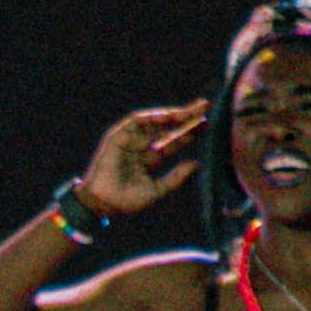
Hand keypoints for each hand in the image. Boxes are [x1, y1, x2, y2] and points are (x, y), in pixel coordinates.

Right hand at [76, 100, 206, 220]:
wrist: (103, 204)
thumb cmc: (126, 201)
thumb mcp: (157, 189)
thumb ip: (175, 177)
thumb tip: (195, 163)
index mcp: (151, 158)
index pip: (173, 141)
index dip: (190, 132)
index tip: (206, 124)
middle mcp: (142, 146)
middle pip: (167, 128)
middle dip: (185, 117)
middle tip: (205, 106)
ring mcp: (130, 140)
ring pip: (154, 122)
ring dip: (172, 114)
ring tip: (190, 110)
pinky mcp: (118, 136)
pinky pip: (136, 122)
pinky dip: (151, 118)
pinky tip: (168, 115)